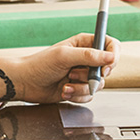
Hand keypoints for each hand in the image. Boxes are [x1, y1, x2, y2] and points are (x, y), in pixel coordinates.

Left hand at [4, 33, 119, 103]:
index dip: (113, 55)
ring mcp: (83, 74)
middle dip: (93, 76)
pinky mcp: (79, 88)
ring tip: (65, 83)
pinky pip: (89, 96)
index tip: (107, 66)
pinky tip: (64, 91)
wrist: (25, 83)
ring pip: (98, 84)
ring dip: (81, 87)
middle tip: (76, 75)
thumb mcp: (64, 56)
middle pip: (107, 68)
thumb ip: (89, 56)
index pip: (110, 45)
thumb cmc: (39, 64)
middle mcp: (86, 58)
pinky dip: (77, 96)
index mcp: (84, 43)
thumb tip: (110, 57)